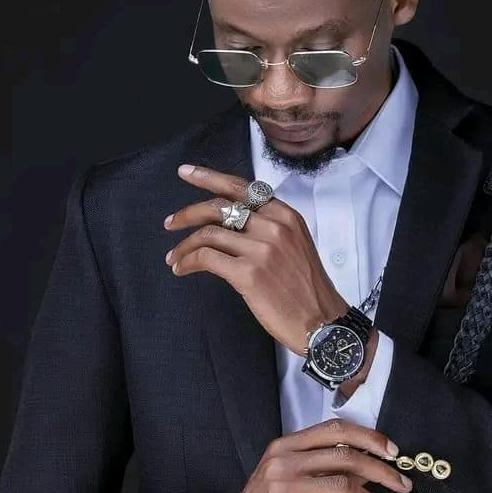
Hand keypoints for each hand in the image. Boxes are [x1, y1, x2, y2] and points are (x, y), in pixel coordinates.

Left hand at [164, 164, 351, 354]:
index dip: (208, 177)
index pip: (240, 187)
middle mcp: (273, 225)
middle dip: (188, 213)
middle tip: (170, 223)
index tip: (186, 172)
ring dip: (184, 245)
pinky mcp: (249, 273)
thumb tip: (228, 222)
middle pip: (219, 207)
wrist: (321, 320)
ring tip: (173, 257)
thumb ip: (267, 226)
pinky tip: (182, 269)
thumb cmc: (306, 286)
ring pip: (208, 234)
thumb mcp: (294, 243)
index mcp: (285, 214)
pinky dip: (188, 262)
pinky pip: (206, 258)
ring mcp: (261, 249)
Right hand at [233, 419, 411, 492]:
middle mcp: (283, 462)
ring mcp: (281, 489)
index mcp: (286, 445)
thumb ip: (320, 464)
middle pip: (344, 457)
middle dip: (381, 471)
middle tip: (402, 484)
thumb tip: (368, 464)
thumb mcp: (287, 472)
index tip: (392, 450)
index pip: (335, 429)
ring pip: (342, 488)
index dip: (368, 436)